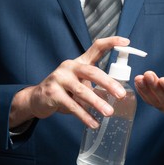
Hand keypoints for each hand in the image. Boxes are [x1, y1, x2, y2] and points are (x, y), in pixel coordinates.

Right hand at [9, 37, 129, 128]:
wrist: (37, 99)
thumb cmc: (64, 90)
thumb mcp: (80, 83)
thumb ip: (96, 85)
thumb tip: (119, 94)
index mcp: (79, 62)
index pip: (96, 47)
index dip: (111, 43)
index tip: (126, 41)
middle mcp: (69, 67)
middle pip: (92, 72)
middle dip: (108, 83)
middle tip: (121, 94)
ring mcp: (59, 78)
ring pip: (82, 91)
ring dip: (97, 103)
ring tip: (109, 113)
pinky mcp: (52, 93)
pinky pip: (72, 106)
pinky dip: (84, 116)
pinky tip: (93, 123)